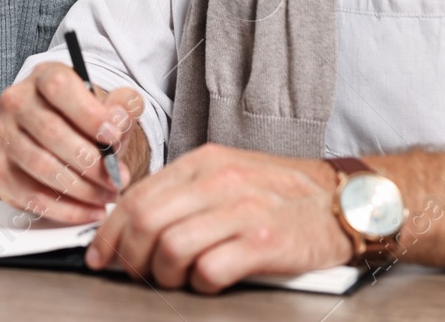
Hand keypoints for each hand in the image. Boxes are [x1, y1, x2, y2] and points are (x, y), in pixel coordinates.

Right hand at [0, 62, 146, 223]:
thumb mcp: (110, 104)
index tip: (114, 137)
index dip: (88, 113)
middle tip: (118, 178)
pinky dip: (66, 209)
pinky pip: (32, 196)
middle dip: (91, 161)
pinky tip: (90, 210)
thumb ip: (122, 106)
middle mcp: (16, 101)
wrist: (62, 134)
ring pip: (41, 166)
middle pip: (51, 132)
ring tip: (108, 194)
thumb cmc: (87, 119)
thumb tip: (117, 121)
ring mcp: (2, 135)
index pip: (59, 88)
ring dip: (82, 188)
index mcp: (44, 76)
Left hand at [85, 143, 351, 293]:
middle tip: (136, 274)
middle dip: (130, 256)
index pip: (138, 196)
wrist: (344, 202)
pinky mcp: (265, 243)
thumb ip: (185, 192)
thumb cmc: (282, 194)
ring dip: (164, 274)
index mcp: (205, 162)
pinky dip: (200, 283)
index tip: (100, 255)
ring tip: (176, 279)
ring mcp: (243, 211)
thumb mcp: (229, 174)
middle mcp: (220, 181)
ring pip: (171, 247)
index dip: (111, 231)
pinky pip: (210, 269)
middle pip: (146, 221)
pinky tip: (209, 281)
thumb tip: (133, 221)